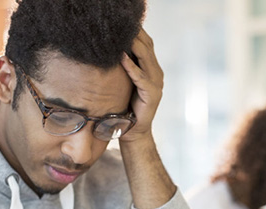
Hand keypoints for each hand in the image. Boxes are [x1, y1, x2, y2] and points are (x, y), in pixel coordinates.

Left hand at [119, 28, 163, 143]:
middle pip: (147, 46)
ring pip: (146, 57)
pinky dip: (131, 66)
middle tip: (120, 22)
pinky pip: (141, 77)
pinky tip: (121, 57)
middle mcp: (156, 73)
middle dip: (134, 33)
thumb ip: (123, 66)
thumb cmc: (126, 106)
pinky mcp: (152, 94)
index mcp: (151, 68)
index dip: (136, 31)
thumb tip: (108, 49)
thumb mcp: (125, 82)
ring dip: (133, 44)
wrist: (134, 131)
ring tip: (121, 34)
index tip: (122, 21)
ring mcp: (156, 83)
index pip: (146, 43)